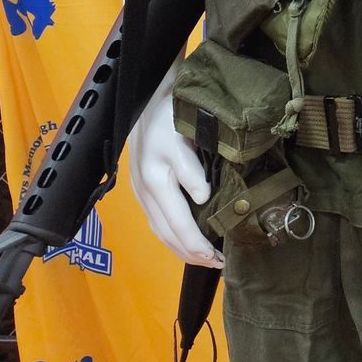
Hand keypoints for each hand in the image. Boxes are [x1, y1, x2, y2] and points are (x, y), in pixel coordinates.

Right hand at [128, 73, 222, 267]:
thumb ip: (189, 168)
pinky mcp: (144, 187)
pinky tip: (185, 240)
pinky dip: (171, 235)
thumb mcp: (181, 137)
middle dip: (191, 254)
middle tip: (218, 265)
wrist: (150, 96)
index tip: (219, 259)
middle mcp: (147, 192)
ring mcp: (143, 191)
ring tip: (204, 258)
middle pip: (167, 234)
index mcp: (157, 182)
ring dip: (181, 248)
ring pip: (160, 230)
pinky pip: (157, 220)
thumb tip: (202, 197)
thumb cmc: (170, 115)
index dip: (198, 246)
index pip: (178, 225)